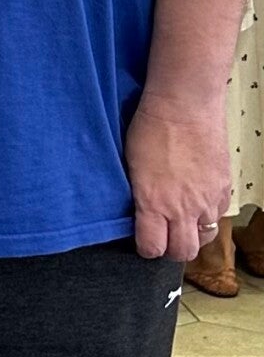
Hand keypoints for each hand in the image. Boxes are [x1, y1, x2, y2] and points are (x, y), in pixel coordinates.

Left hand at [125, 90, 230, 263]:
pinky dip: (209, 213)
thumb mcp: (132, 166)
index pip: (153, 248)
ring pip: (206, 236)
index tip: (144, 241)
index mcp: (153, 203)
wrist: (185, 104)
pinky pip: (219, 213)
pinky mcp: (224, 188)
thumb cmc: (151, 126)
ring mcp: (207, 200)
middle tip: (166, 237)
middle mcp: (183, 208)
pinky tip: (199, 199)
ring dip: (194, 232)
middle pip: (184, 252)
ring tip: (184, 218)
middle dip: (173, 250)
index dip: (147, 249)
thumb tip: (140, 211)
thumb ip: (139, 196)